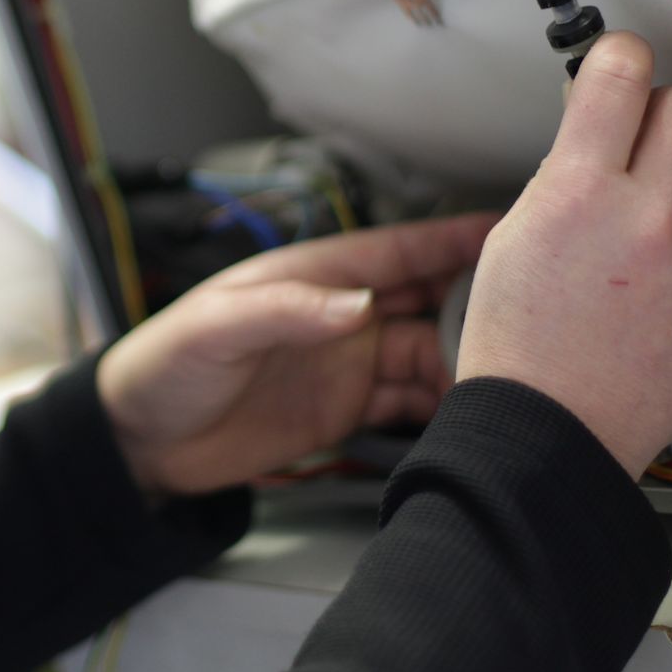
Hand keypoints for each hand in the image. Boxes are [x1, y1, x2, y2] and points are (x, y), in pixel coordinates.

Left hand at [96, 214, 498, 497]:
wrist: (140, 442)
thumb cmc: (162, 365)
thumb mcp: (218, 326)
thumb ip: (289, 312)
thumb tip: (359, 303)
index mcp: (313, 277)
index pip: (397, 249)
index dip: (451, 239)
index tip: (507, 229)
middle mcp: (340, 315)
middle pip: (428, 299)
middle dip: (479, 301)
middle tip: (531, 311)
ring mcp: (348, 362)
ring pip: (428, 352)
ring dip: (466, 359)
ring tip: (511, 369)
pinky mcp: (346, 409)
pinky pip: (409, 400)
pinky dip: (443, 403)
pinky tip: (470, 408)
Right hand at [455, 32, 671, 476]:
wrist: (551, 430)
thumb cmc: (520, 347)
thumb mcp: (512, 234)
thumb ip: (560, 170)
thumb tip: (597, 120)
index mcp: (577, 193)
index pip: (620, 74)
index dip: (619, 56)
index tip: (620, 64)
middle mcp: (648, 216)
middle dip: (660, 112)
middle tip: (643, 137)